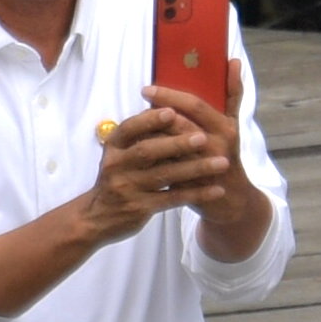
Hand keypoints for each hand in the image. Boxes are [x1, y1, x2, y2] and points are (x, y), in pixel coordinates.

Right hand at [83, 85, 264, 246]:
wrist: (98, 217)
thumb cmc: (119, 177)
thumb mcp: (120, 153)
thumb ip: (141, 134)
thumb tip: (171, 105)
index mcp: (114, 146)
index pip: (130, 128)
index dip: (150, 119)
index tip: (172, 110)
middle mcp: (117, 165)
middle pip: (148, 151)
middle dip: (177, 143)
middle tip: (204, 137)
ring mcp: (127, 188)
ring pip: (165, 175)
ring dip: (195, 168)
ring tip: (222, 163)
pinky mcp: (139, 208)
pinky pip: (172, 199)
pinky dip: (196, 193)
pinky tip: (216, 189)